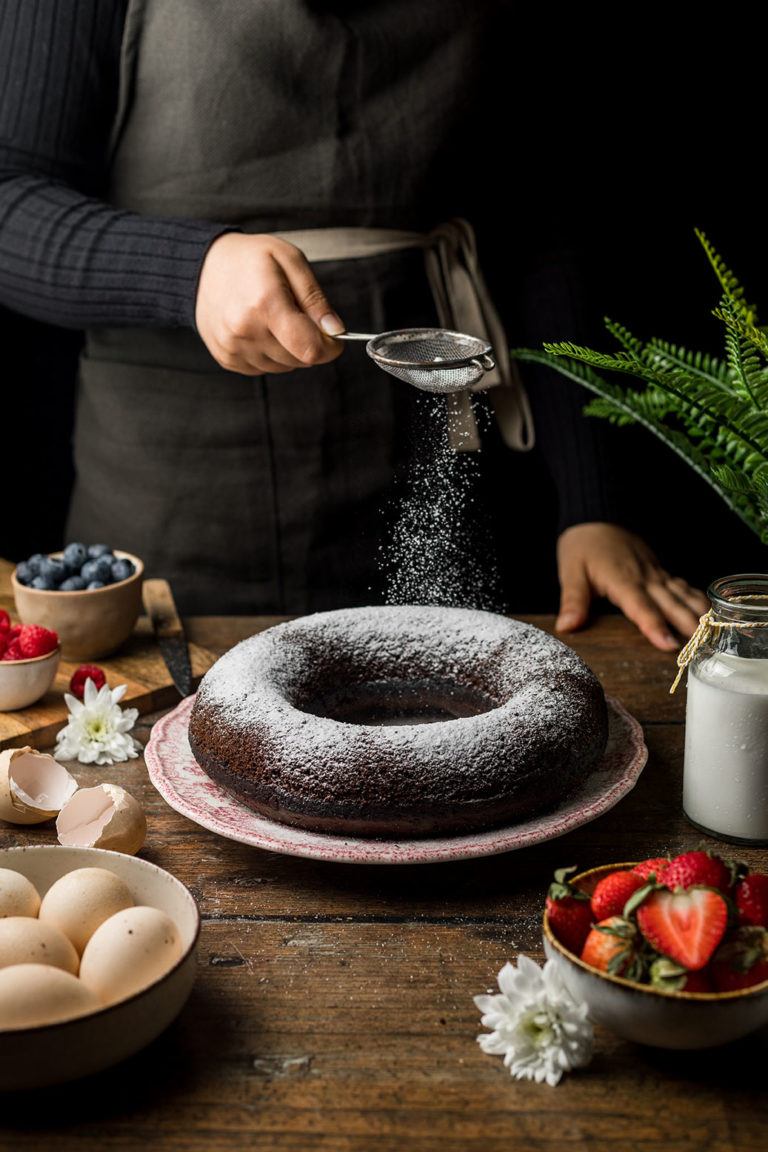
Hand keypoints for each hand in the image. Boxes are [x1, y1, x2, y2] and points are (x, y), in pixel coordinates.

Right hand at [195, 232, 344, 373]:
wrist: (203, 267)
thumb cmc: (249, 259)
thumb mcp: (290, 260)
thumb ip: (316, 299)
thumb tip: (335, 330)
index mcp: (264, 303)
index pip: (310, 349)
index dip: (330, 347)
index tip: (333, 336)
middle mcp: (245, 331)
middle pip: (300, 359)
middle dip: (308, 340)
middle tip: (295, 313)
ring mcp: (233, 348)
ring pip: (284, 367)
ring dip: (288, 347)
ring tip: (273, 317)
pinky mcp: (227, 359)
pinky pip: (265, 368)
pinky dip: (270, 353)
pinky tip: (259, 328)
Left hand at [555, 522, 708, 650]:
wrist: (597, 517)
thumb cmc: (582, 546)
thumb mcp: (570, 572)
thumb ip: (573, 600)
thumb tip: (567, 626)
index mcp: (622, 580)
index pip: (641, 607)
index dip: (655, 626)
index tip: (668, 645)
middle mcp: (645, 578)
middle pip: (670, 604)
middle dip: (688, 626)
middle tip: (703, 648)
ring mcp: (655, 573)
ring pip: (682, 594)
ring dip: (698, 613)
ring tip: (714, 634)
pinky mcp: (659, 571)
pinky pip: (682, 586)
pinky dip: (697, 599)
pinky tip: (708, 612)